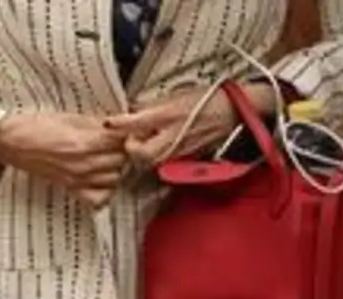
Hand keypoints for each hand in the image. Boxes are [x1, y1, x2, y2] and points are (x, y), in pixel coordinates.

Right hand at [0, 112, 127, 206]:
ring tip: (107, 157)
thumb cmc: (36, 127)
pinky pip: (100, 198)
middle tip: (116, 143)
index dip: (126, 134)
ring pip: (115, 178)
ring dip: (115, 168)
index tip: (125, 131)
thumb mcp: (71, 117)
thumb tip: (119, 125)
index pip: (122, 141)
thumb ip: (97, 124)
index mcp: (85, 142)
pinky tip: (100, 178)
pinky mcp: (72, 189)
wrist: (12, 142)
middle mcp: (84, 164)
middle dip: (122, 150)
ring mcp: (79, 179)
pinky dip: (104, 190)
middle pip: (122, 160)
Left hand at [103, 84, 277, 166]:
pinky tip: (160, 145)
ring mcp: (181, 150)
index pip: (136, 123)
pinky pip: (165, 161)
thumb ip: (153, 105)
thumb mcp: (177, 94)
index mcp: (170, 115)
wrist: (234, 112)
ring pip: (152, 161)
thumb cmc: (206, 98)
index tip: (109, 123)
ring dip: (144, 153)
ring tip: (145, 140)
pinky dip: (158, 156)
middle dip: (131, 148)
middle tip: (131, 137)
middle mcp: (174, 135)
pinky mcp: (188, 158)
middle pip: (141, 153)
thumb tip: (133, 110)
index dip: (119, 124)